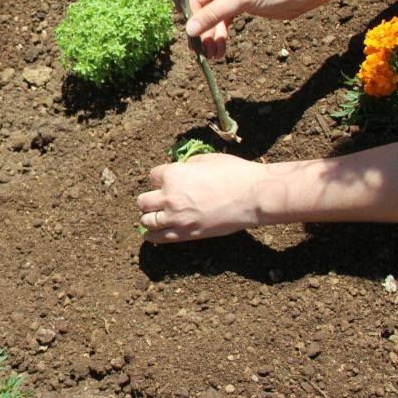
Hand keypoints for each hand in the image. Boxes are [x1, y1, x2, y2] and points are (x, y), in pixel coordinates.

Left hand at [136, 153, 268, 241]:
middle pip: (143, 200)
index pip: (152, 176)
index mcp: (173, 174)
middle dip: (149, 199)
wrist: (254, 196)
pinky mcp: (186, 233)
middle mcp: (169, 196)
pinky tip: (150, 235)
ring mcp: (176, 217)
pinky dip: (151, 236)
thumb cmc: (235, 173)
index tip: (167, 182)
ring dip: (149, 218)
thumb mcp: (207, 159)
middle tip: (157, 201)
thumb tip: (182, 168)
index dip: (160, 179)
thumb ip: (188, 165)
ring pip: (146, 220)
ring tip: (153, 218)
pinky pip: (158, 238)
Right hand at [182, 0, 311, 56]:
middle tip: (198, 45)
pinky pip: (218, 23)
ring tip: (210, 54)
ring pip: (206, 16)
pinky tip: (220, 52)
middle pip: (194, 2)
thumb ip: (213, 14)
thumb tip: (189, 30)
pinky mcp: (235, 7)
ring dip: (207, 36)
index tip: (181, 11)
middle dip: (197, 25)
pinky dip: (218, 37)